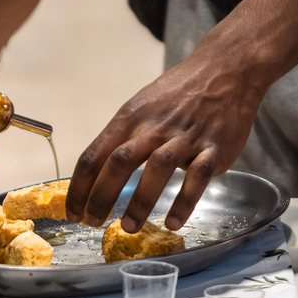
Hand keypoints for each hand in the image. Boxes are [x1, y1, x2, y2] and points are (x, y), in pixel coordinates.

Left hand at [65, 40, 265, 232]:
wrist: (225, 70)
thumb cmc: (177, 94)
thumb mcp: (140, 108)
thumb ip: (121, 139)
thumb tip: (97, 176)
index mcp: (130, 118)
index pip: (94, 155)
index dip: (79, 188)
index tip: (72, 213)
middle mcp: (154, 127)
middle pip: (119, 161)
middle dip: (102, 196)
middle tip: (93, 223)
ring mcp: (184, 137)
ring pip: (157, 167)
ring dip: (140, 201)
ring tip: (128, 227)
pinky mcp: (214, 148)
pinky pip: (197, 176)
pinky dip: (184, 201)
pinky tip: (173, 222)